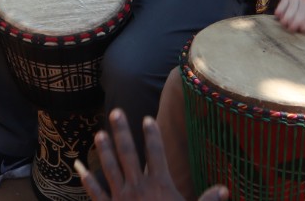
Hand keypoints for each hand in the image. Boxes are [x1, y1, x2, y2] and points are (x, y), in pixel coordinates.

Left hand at [79, 110, 226, 200]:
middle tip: (116, 112)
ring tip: (98, 134)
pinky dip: (88, 182)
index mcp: (160, 185)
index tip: (147, 119)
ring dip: (104, 150)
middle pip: (128, 153)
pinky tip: (80, 169)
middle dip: (122, 131)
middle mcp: (138, 186)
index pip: (156, 154)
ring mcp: (121, 196)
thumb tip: (225, 188)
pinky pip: (97, 194)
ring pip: (110, 168)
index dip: (152, 136)